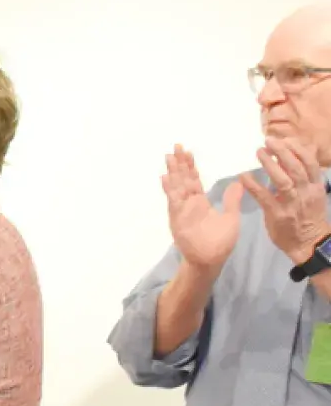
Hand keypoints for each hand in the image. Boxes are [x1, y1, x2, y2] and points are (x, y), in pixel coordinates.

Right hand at [163, 145, 242, 270]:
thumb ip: (232, 200)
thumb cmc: (220, 242)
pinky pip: (173, 201)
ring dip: (172, 171)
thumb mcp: (231, 217)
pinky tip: (165, 177)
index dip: (190, 166)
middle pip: (182, 179)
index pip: (194, 180)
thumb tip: (239, 182)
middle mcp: (188, 203)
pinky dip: (169, 189)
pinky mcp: (178, 218)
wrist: (211, 259)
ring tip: (169, 156)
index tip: (188, 152)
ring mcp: (181, 210)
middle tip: (176, 146)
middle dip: (179, 163)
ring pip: (176, 186)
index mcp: (200, 202)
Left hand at [240, 136, 330, 263]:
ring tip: (259, 152)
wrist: (308, 244)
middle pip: (296, 168)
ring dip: (270, 164)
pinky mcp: (278, 214)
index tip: (286, 139)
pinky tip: (243, 176)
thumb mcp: (312, 194)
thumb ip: (304, 176)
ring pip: (283, 180)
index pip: (310, 163)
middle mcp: (306, 193)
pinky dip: (253, 185)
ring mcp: (292, 204)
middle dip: (283, 152)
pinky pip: (265, 197)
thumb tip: (295, 155)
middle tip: (269, 140)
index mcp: (315, 187)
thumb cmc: (307, 217)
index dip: (299, 149)